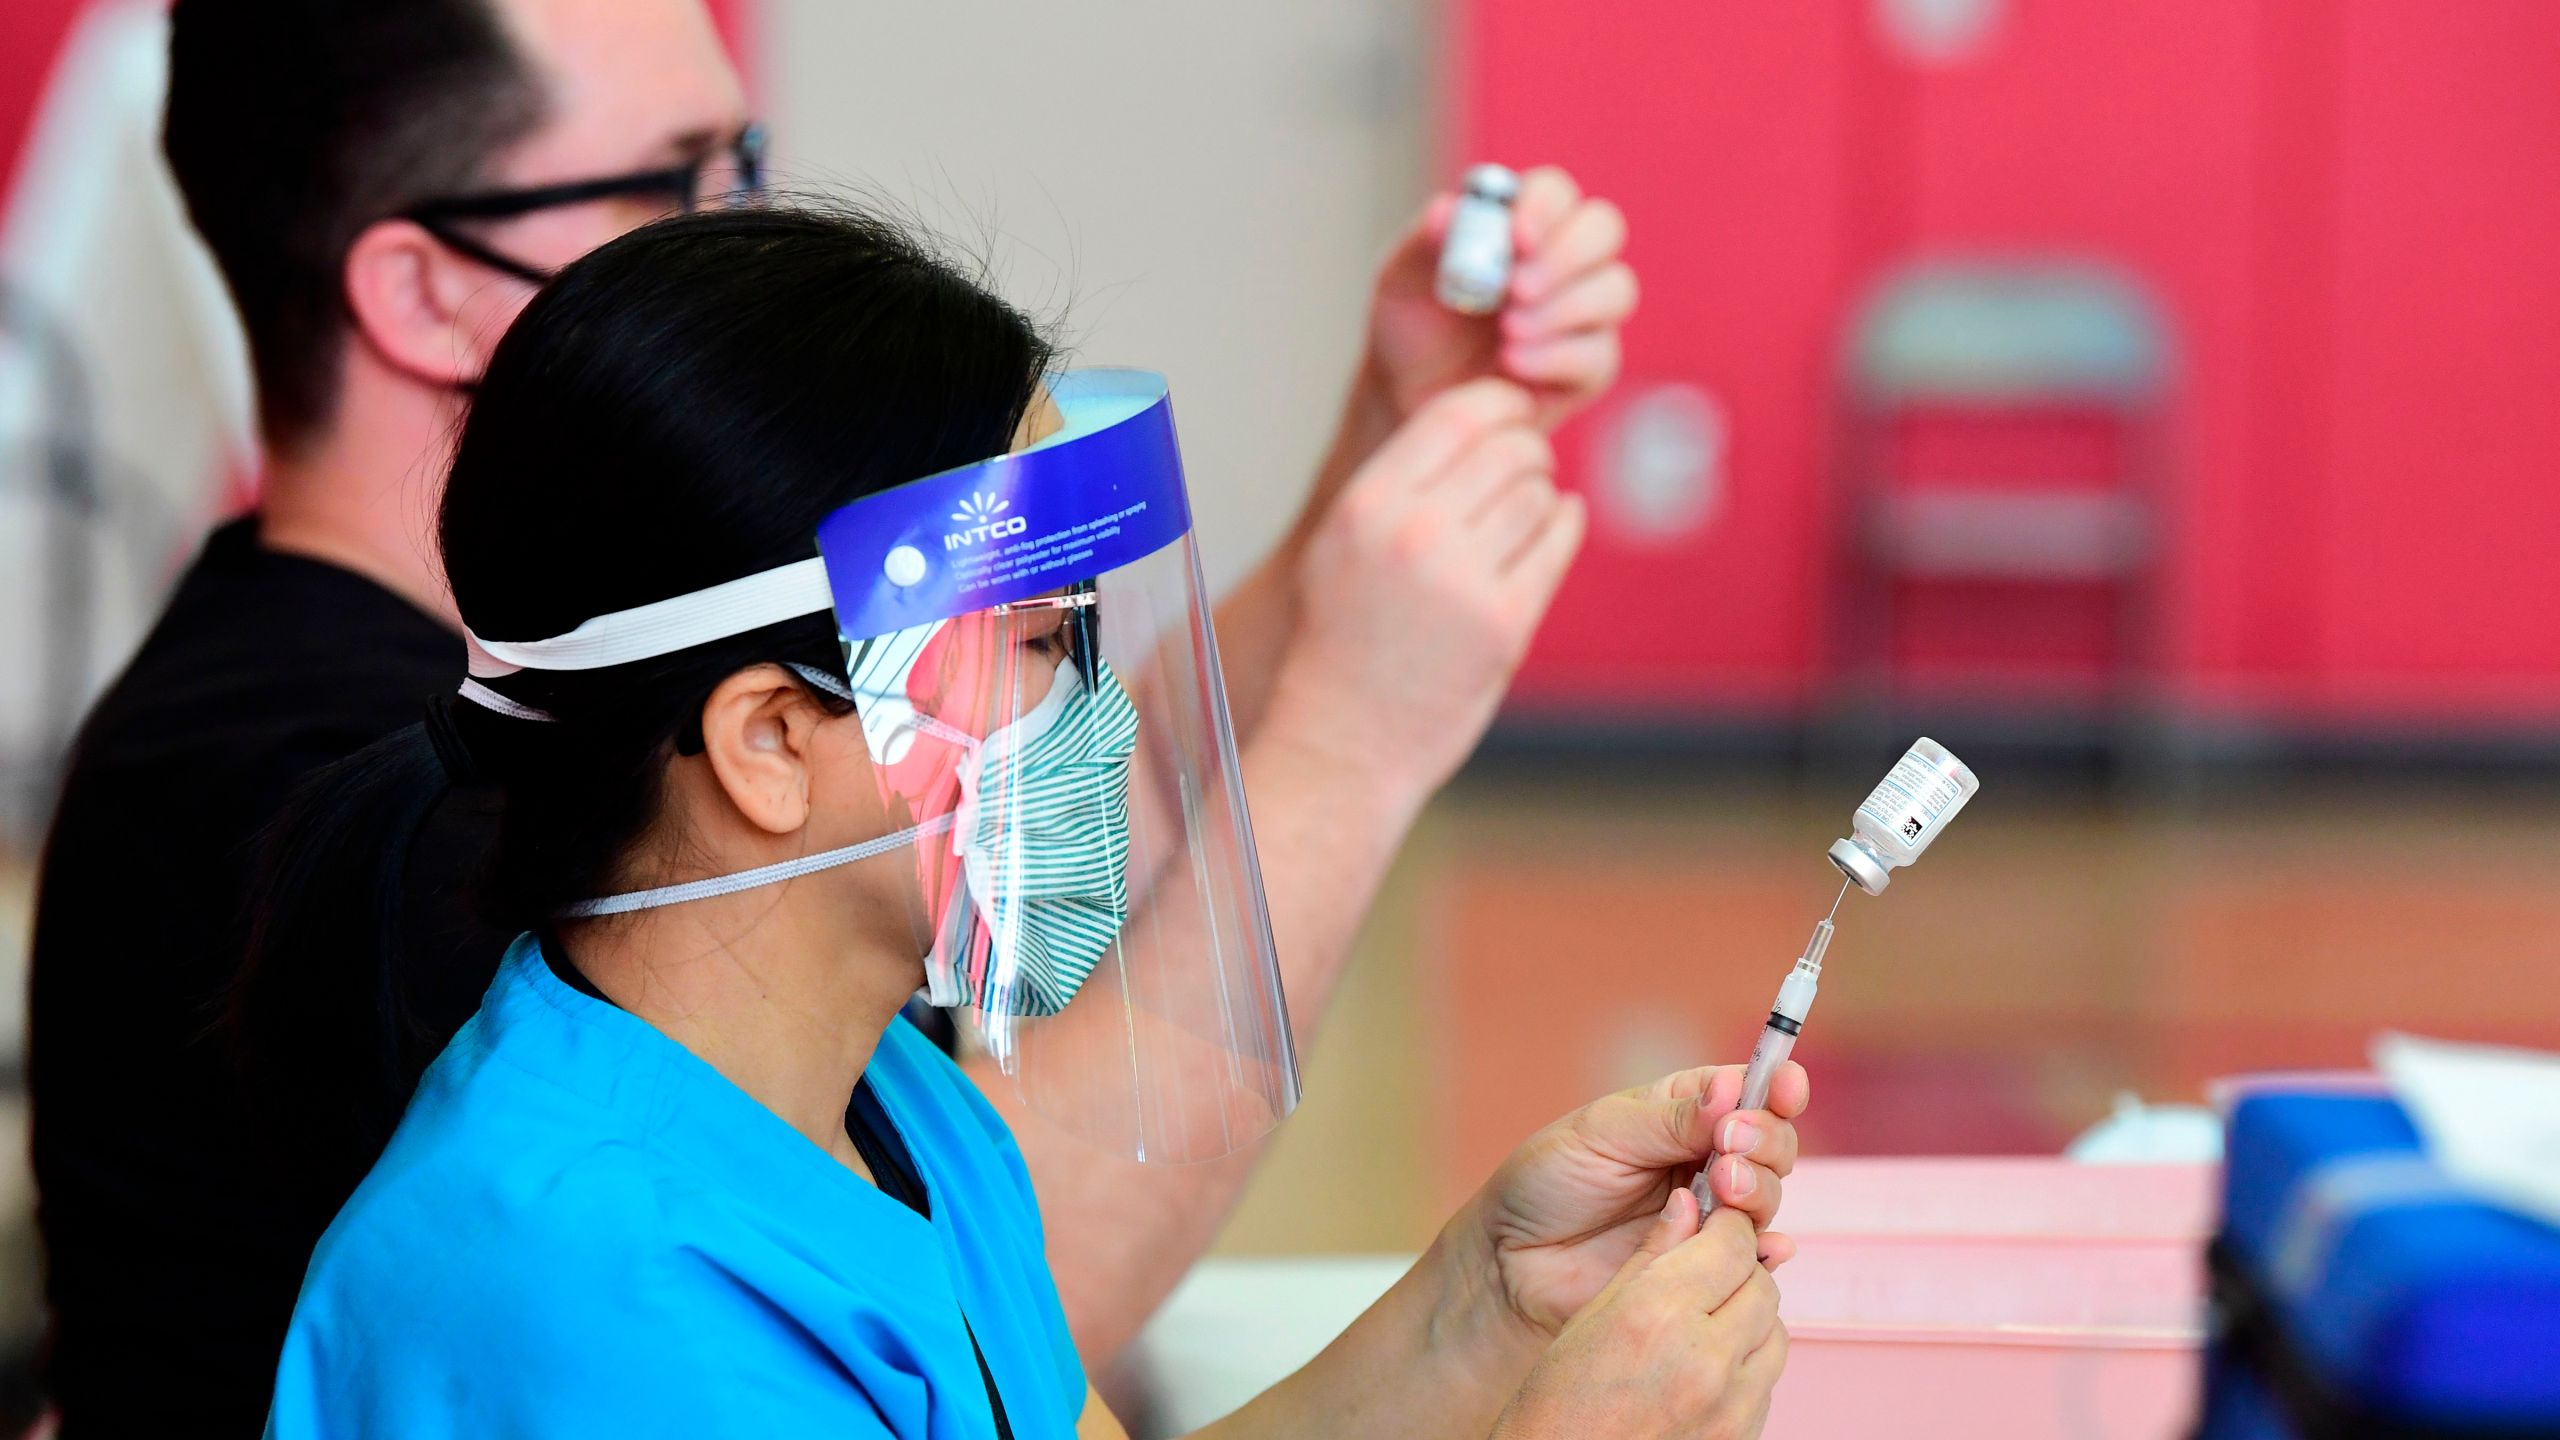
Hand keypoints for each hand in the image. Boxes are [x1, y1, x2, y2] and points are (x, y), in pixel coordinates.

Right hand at [1268, 379, 1585, 796]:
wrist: (1343, 742)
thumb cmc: (1343, 640)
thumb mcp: (1342, 545)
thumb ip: (1399, 484)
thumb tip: (1482, 419)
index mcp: (1367, 506)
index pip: (1457, 416)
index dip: (1499, 403)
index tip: (1512, 414)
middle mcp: (1414, 535)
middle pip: (1509, 450)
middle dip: (1529, 452)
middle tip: (1528, 469)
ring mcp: (1463, 581)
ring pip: (1539, 495)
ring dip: (1543, 496)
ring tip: (1523, 516)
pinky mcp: (1506, 623)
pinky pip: (1557, 543)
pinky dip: (1564, 528)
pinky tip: (1554, 529)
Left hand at [1364, 166, 1635, 430]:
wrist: (1414, 397)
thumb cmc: (1415, 325)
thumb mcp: (1403, 279)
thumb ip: (1426, 240)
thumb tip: (1450, 209)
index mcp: (1524, 220)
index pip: (1555, 192)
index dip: (1543, 207)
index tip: (1516, 237)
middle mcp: (1566, 258)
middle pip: (1604, 228)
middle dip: (1565, 255)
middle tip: (1518, 287)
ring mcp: (1586, 311)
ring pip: (1615, 290)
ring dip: (1563, 308)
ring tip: (1508, 330)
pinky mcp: (1590, 366)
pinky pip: (1598, 353)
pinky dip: (1556, 356)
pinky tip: (1512, 363)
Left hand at [1461, 1062, 1807, 1338]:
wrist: (1511, 1260)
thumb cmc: (1547, 1182)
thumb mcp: (1602, 1134)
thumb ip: (1670, 1119)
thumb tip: (1732, 1089)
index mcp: (1683, 1111)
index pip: (1748, 1090)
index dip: (1776, 1086)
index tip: (1785, 1087)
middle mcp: (1705, 1159)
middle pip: (1772, 1144)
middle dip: (1765, 1141)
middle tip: (1730, 1148)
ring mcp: (1708, 1214)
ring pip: (1767, 1197)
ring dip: (1759, 1190)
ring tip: (1724, 1189)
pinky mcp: (1703, 1264)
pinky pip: (1752, 1259)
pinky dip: (1766, 1252)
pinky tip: (1764, 1248)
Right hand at [1492, 1192, 1785, 1439]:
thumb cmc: (1558, 1400)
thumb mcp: (1593, 1315)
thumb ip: (1651, 1255)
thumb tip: (1687, 1202)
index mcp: (1658, 1314)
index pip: (1732, 1245)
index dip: (1727, 1227)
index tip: (1716, 1224)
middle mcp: (1706, 1359)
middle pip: (1762, 1286)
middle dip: (1739, 1271)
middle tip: (1705, 1274)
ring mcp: (1731, 1407)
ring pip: (1774, 1334)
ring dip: (1748, 1319)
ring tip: (1702, 1327)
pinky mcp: (1742, 1438)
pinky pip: (1766, 1383)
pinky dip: (1746, 1366)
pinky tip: (1703, 1370)